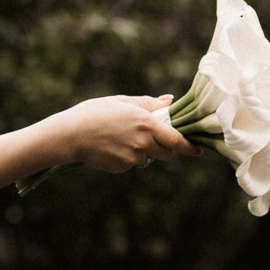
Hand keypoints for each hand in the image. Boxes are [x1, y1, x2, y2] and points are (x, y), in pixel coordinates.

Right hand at [59, 94, 188, 173]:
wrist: (70, 134)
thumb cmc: (95, 113)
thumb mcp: (122, 102)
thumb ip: (148, 104)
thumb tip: (169, 101)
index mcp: (146, 123)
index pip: (176, 139)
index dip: (189, 146)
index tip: (198, 150)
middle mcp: (143, 142)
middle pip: (166, 153)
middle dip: (164, 148)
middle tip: (149, 137)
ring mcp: (132, 157)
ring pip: (149, 159)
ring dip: (145, 152)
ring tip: (123, 139)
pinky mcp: (122, 167)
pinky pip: (133, 164)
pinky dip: (129, 158)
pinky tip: (112, 147)